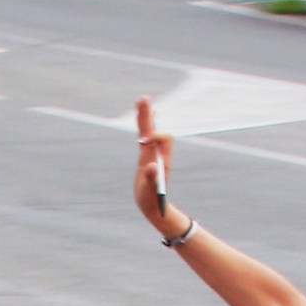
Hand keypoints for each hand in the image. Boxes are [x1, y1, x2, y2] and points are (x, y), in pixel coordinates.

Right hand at [134, 95, 177, 236]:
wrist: (155, 208)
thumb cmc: (153, 201)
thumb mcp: (151, 192)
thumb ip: (152, 180)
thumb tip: (152, 166)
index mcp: (161, 159)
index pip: (162, 138)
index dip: (154, 135)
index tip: (145, 141)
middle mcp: (157, 155)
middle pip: (153, 130)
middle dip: (147, 115)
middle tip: (143, 98)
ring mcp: (151, 156)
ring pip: (149, 133)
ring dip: (145, 118)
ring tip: (143, 101)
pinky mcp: (145, 159)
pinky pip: (144, 139)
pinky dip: (143, 128)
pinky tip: (143, 120)